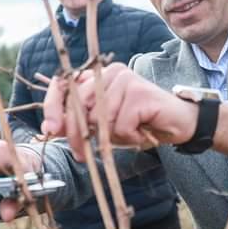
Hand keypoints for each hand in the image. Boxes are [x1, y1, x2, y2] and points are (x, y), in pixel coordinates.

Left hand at [41, 63, 196, 157]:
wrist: (178, 124)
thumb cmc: (140, 125)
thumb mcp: (104, 126)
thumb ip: (80, 123)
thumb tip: (49, 129)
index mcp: (97, 76)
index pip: (65, 85)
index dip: (52, 106)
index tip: (48, 130)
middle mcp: (109, 72)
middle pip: (78, 106)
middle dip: (76, 135)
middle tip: (81, 156)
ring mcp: (124, 79)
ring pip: (99, 118)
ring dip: (112, 137)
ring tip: (130, 134)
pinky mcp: (138, 91)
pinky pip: (121, 124)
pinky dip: (130, 137)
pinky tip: (142, 131)